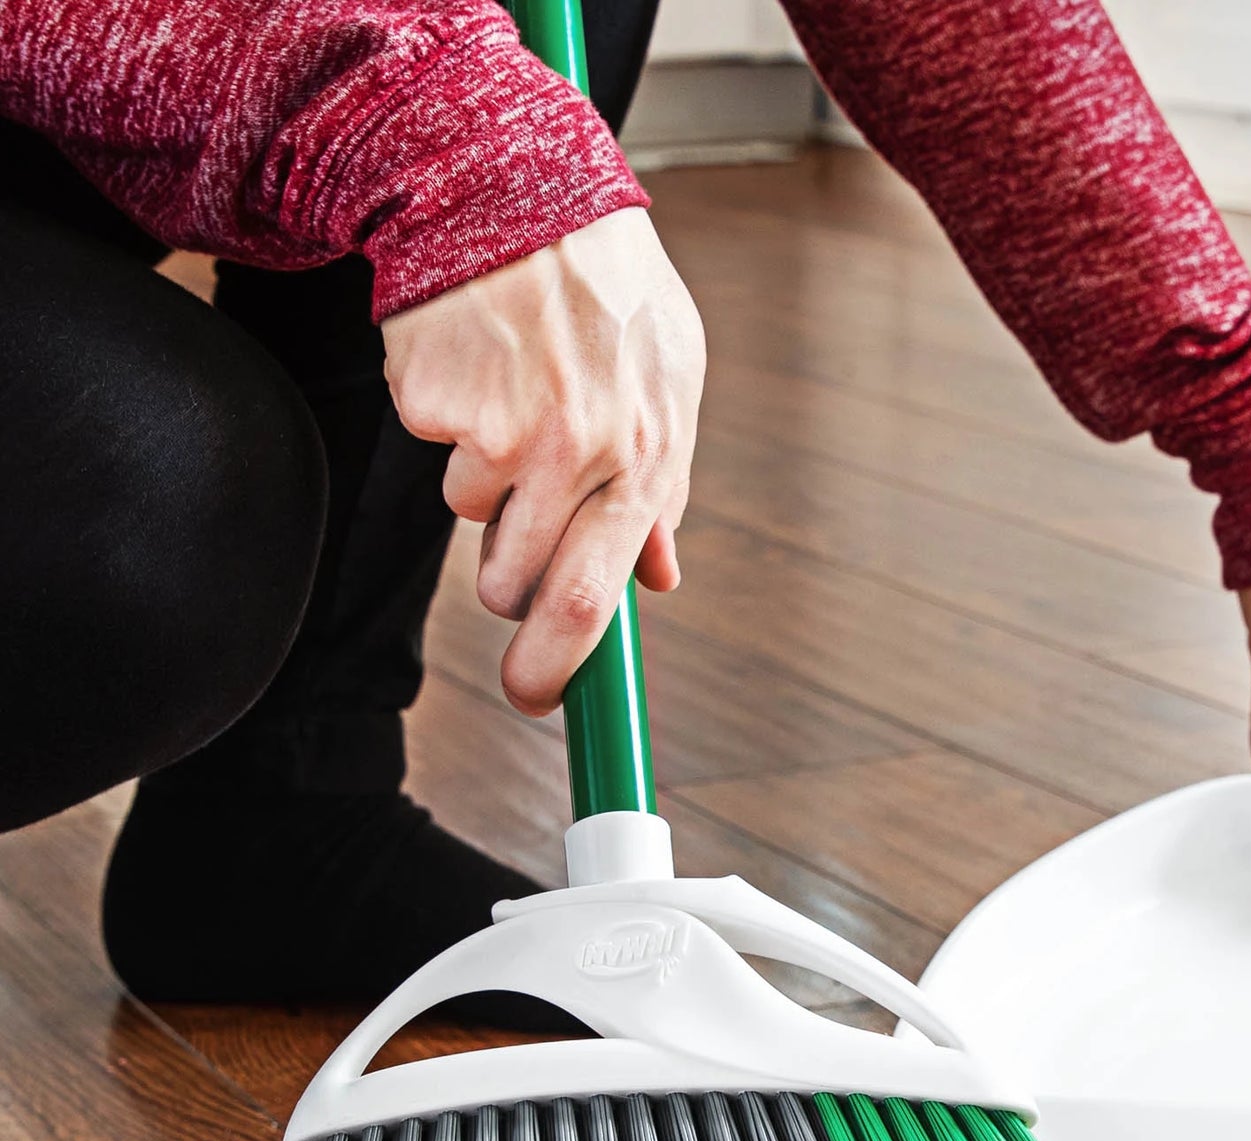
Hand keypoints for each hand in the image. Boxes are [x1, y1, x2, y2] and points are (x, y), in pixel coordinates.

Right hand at [381, 208, 704, 714]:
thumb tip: (660, 579)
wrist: (514, 185)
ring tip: (514, 410)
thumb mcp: (670, 382)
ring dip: (486, 495)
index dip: (561, 666)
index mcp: (643, 459)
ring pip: (473, 525)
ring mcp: (501, 431)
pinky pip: (438, 457)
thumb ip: (664, 487)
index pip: (596, 596)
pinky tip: (480, 369)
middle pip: (519, 586)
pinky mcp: (437, 404)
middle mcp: (577, 455)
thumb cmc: (605, 288)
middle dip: (509, 597)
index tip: (533, 701)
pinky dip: (451, 430)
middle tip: (507, 571)